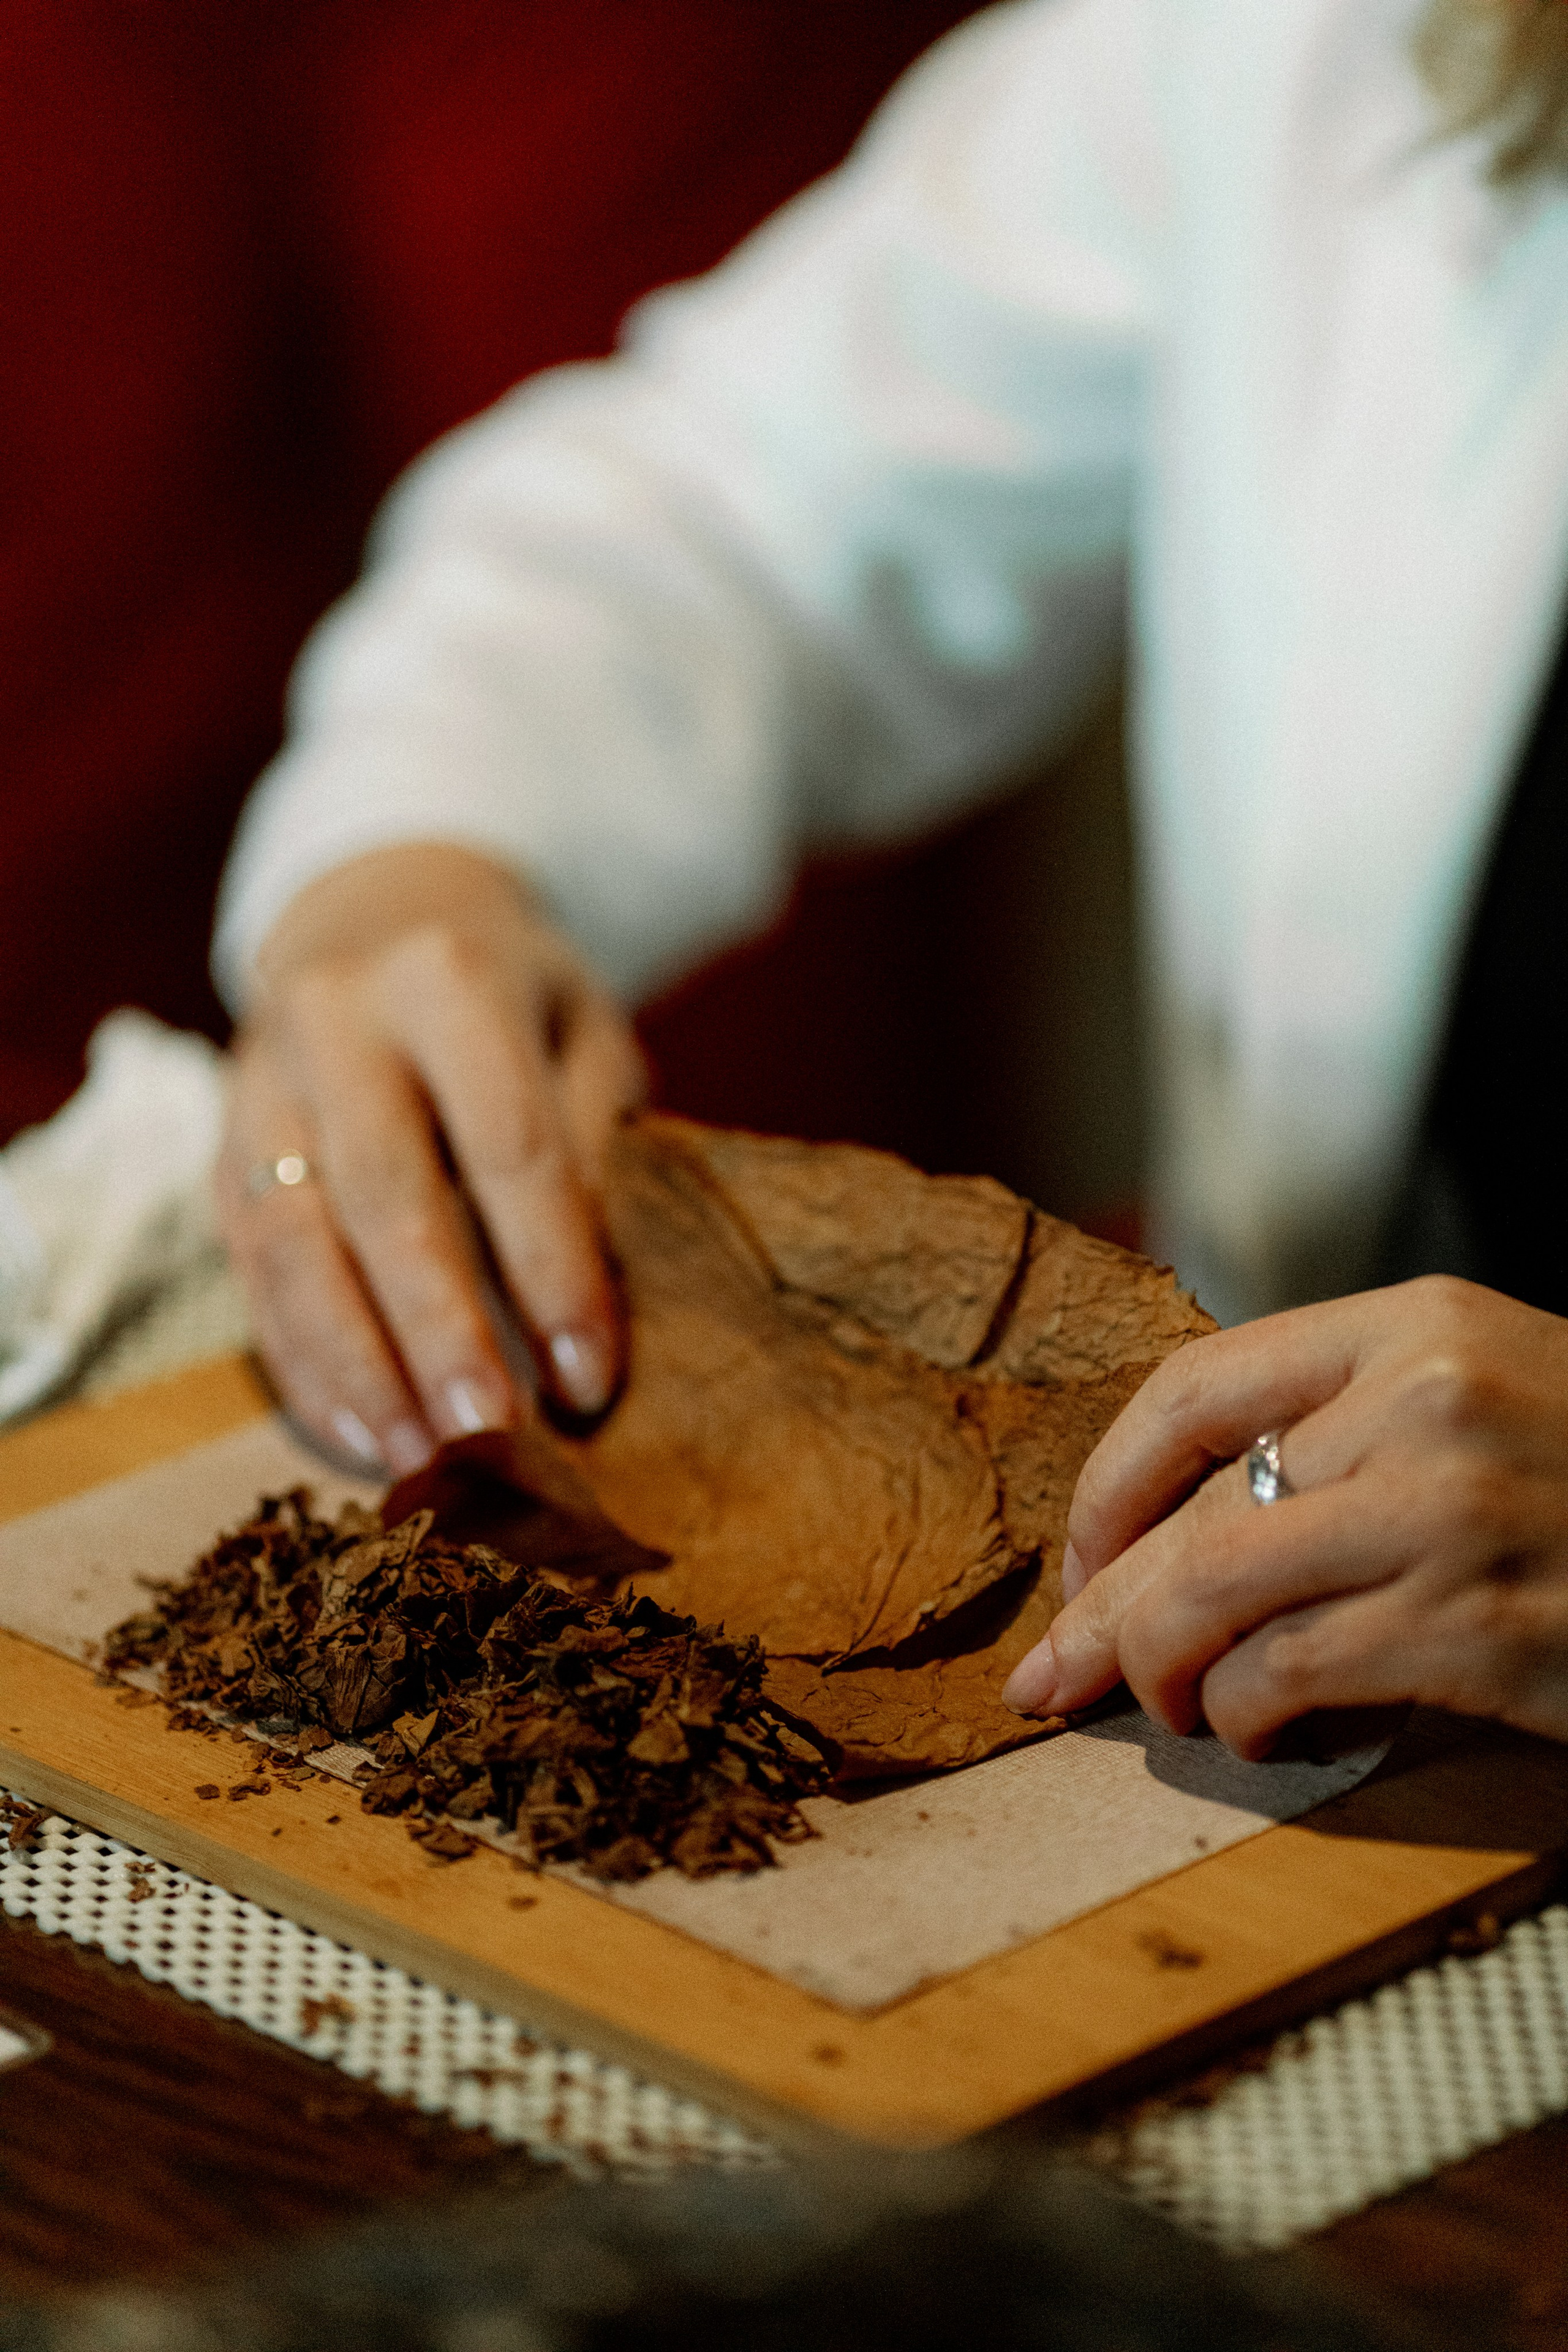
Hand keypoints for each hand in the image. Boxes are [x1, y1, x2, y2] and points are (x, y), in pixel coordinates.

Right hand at [217, 844, 645, 1473]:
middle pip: (386, 1197)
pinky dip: (300, 1359)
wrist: (375, 913)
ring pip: (295, 1240)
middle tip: (492, 1441)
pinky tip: (355, 1431)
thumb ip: (595, 1136)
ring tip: (418, 1460)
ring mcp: (259, 1080)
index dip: (552, 1268)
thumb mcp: (583, 1028)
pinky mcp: (217, 1141)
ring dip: (357, 1365)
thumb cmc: (512, 994)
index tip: (589, 1376)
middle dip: (440, 1332)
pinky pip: (248, 1266)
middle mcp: (335, 1019)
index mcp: (447, 975)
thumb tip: (592, 1283)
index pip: (509, 1144)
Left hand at [1002, 1276, 1567, 1755]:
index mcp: (1416, 1326)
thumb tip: (1175, 1515)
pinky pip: (1289, 1677)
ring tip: (1170, 1709)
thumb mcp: (1480, 1398)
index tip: (1080, 1558)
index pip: (1196, 1385)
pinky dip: (1245, 1717)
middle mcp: (1427, 1404)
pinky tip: (1261, 1732)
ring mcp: (1454, 1516)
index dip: (1110, 1484)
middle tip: (1053, 1678)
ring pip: (1216, 1599)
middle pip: (1192, 1512)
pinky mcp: (1480, 1629)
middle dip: (1099, 1611)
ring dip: (1160, 1674)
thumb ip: (1346, 1423)